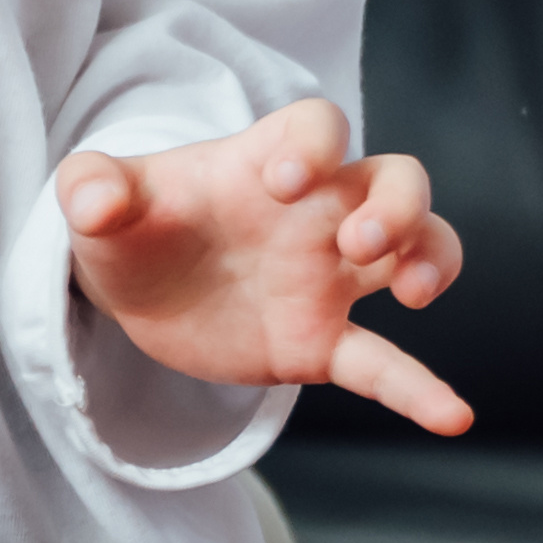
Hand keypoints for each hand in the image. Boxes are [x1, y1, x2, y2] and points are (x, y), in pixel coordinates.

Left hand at [55, 98, 470, 433]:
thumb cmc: (133, 228)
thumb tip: (90, 201)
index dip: (315, 145)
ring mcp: (326, 278)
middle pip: (394, 179)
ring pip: (417, 248)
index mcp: (263, 164)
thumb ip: (91, 188)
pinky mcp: (322, 342)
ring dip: (431, 259)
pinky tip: (452, 416)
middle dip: (396, 205)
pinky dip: (420, 390)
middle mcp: (314, 214)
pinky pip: (384, 364)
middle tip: (357, 243)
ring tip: (413, 291)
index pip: (318, 125)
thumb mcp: (99, 203)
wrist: (136, 293)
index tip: (285, 184)